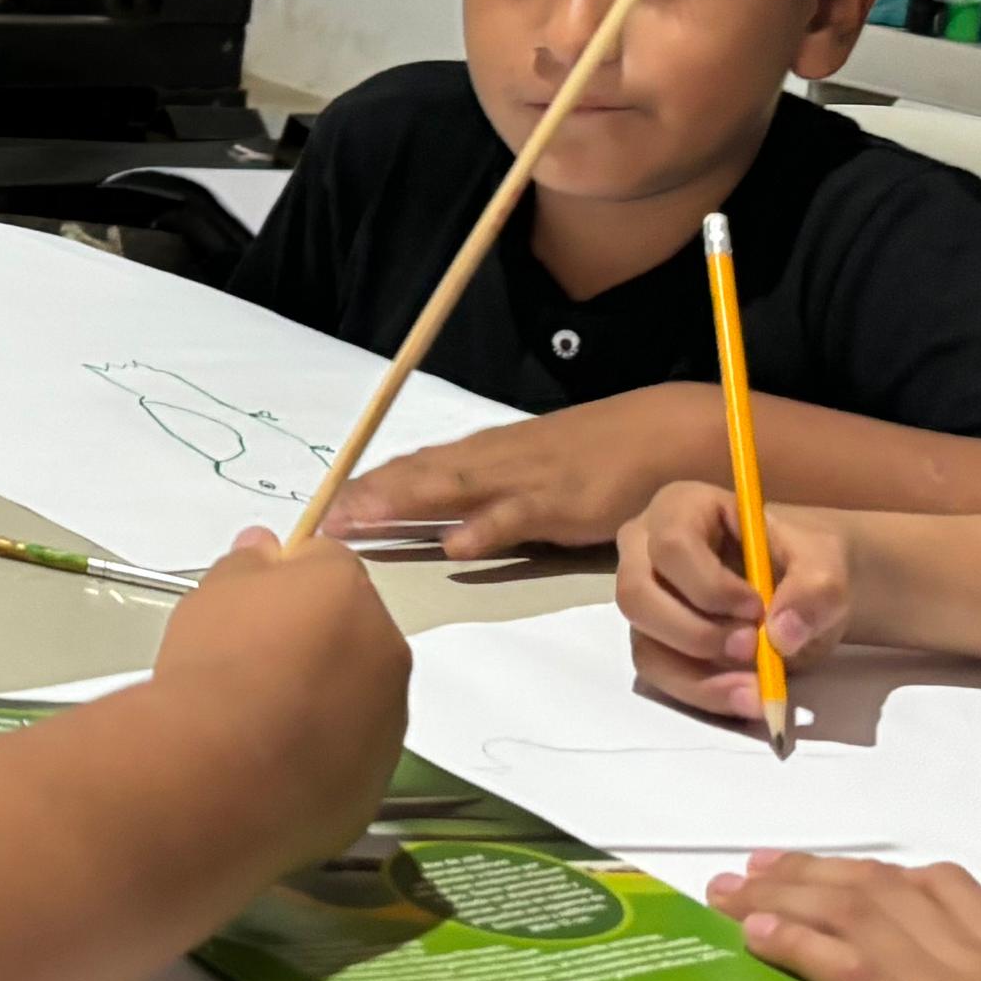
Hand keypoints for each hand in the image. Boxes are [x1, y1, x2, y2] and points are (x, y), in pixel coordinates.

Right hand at [147, 524, 411, 867]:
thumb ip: (248, 563)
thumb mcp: (214, 592)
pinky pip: (350, 756)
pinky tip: (274, 767)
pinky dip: (322, 758)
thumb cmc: (216, 668)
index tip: (254, 607)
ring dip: (324, 702)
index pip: (327, 565)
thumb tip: (263, 549)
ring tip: (261, 724)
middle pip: (353, 632)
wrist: (218, 770)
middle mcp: (384, 650)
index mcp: (348, 591)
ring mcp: (388, 721)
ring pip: (358, 697)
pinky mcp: (375, 782)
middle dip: (314, 642)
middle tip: (255, 667)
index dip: (287, 582)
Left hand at [328, 388, 712, 557]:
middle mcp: (495, 460)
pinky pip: (519, 518)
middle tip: (318, 523)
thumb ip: (487, 495)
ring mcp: (526, 479)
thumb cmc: (597, 456)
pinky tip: (456, 546)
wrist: (663, 435)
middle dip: (367, 497)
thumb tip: (440, 520)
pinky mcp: (563, 503)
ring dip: (403, 504)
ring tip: (358, 523)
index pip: (414, 466)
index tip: (320, 508)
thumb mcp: (531, 473)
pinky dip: (487, 531)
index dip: (367, 485)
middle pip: (420, 475)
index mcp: (485, 454)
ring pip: (453, 489)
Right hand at [621, 480, 850, 720]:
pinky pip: (660, 676)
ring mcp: (645, 600)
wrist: (806, 594)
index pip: (671, 545)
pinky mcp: (653, 641)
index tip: (758, 608)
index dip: (710, 585)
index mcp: (682, 507)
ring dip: (701, 676)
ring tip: (758, 687)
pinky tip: (746, 698)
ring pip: (645, 645)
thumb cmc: (805, 563)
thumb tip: (781, 634)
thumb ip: (815, 590)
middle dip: (697, 634)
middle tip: (753, 650)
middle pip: (637, 596)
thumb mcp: (826, 566)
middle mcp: (645, 549)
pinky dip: (703, 693)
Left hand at [711, 854, 980, 980]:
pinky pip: (844, 968)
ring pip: (853, 915)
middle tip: (763, 865)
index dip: (883, 874)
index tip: (843, 869)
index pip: (947, 890)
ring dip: (784, 896)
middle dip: (816, 872)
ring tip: (734, 892)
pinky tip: (757, 935)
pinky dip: (795, 941)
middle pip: (883, 889)